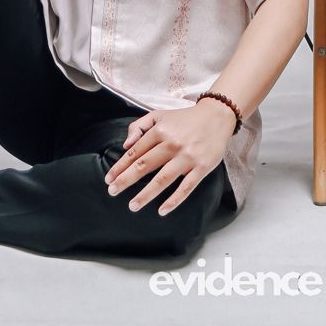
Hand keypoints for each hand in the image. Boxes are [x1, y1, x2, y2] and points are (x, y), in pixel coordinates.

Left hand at [103, 101, 235, 215]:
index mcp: (161, 130)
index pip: (135, 151)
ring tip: (132, 205)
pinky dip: (173, 200)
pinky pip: (186, 187)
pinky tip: (162, 210)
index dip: (120, 166)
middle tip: (112, 192)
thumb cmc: (185, 118)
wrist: (217, 116)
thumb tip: (126, 145)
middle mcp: (172, 143)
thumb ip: (140, 126)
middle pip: (145, 165)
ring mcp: (187, 157)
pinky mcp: (201, 167)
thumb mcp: (160, 114)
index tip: (109, 178)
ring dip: (146, 194)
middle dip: (126, 180)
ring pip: (163, 179)